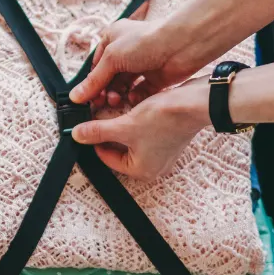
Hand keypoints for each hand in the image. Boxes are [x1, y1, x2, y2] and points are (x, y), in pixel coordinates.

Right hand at [69, 19, 203, 108]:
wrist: (180, 45)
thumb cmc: (145, 42)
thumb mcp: (112, 58)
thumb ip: (95, 80)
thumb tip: (76, 96)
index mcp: (112, 39)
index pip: (95, 66)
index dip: (91, 84)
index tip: (86, 100)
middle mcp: (125, 52)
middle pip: (108, 78)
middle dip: (104, 91)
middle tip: (102, 103)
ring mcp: (140, 65)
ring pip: (123, 87)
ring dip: (118, 95)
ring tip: (117, 101)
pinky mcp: (154, 78)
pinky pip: (139, 92)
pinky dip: (135, 97)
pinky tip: (133, 99)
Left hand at [70, 81, 208, 180]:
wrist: (195, 104)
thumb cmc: (167, 119)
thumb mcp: (125, 125)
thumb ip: (98, 131)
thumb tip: (78, 134)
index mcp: (141, 171)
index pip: (106, 158)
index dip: (95, 140)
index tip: (87, 125)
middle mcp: (153, 166)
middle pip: (118, 149)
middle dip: (109, 131)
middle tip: (102, 114)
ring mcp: (161, 153)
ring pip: (130, 139)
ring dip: (122, 124)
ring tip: (120, 109)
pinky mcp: (167, 139)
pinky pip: (143, 133)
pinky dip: (136, 122)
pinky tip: (135, 108)